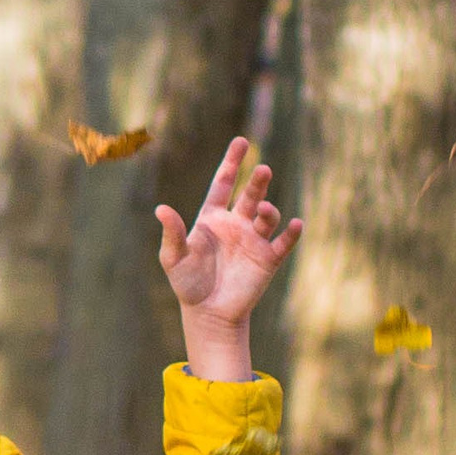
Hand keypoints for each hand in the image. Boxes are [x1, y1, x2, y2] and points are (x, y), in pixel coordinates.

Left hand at [157, 137, 302, 380]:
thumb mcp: (173, 257)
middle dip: (257, 181)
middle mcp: (236, 224)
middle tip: (262, 168)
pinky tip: (294, 224)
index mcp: (212, 218)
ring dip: (268, 210)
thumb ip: (171, 233)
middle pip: (249, 195)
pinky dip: (290, 233)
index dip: (231, 163)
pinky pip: (283, 242)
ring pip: (267, 216)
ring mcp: (254, 240)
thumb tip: (161, 209)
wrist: (208, 312)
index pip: (223, 184)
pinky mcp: (268, 259)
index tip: (241, 141)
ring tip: (266, 209)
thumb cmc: (188, 282)